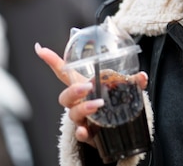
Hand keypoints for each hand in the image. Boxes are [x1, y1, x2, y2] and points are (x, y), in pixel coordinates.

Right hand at [34, 43, 148, 145]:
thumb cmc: (114, 103)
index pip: (65, 73)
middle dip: (73, 90)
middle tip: (86, 86)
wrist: (118, 129)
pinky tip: (87, 131)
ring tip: (97, 105)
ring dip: (83, 108)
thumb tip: (142, 76)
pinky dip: (83, 133)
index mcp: (84, 87)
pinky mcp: (88, 134)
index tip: (40, 49)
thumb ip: (132, 82)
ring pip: (73, 113)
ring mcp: (82, 119)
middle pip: (65, 96)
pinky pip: (81, 134)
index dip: (53, 61)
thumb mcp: (123, 89)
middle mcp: (79, 103)